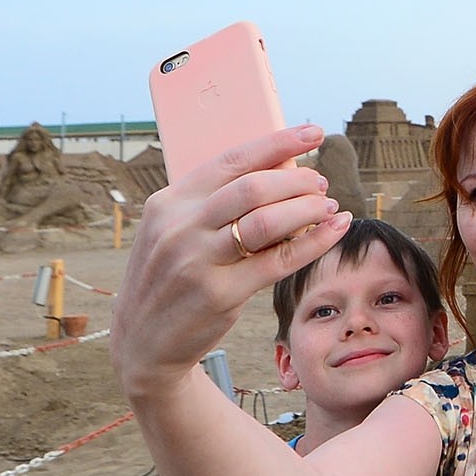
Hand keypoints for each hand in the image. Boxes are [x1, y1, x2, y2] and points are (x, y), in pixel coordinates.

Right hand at [110, 126, 349, 399]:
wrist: (142, 341)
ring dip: (308, 209)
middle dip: (298, 180)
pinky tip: (333, 231)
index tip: (314, 134)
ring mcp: (197, 262)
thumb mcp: (173, 231)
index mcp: (169, 202)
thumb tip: (281, 169)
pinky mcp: (219, 294)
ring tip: (328, 207)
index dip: (279, 143)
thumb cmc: (170, 276)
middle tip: (321, 184)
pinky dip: (313, 242)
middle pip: (254, 188)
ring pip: (268, 222)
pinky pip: (278, 261)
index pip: (232, 160)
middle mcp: (180, 228)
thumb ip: (212, 203)